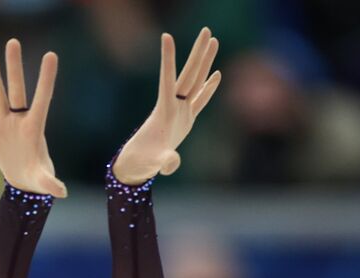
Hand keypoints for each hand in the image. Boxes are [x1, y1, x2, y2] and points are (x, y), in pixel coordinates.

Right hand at [0, 38, 66, 197]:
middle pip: (16, 89)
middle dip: (14, 67)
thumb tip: (61, 192)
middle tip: (12, 42)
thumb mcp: (43, 180)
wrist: (24, 182)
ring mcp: (4, 123)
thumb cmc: (37, 178)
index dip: (46, 78)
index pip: (42, 98)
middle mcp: (19, 120)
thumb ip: (50, 183)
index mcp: (35, 127)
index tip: (51, 55)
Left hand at [113, 26, 221, 184]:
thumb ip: (166, 161)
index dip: (167, 59)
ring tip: (213, 41)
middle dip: (198, 53)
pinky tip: (217, 74)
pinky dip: (209, 88)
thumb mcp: (155, 161)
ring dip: (205, 62)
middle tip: (207, 31)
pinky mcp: (187, 119)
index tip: (166, 36)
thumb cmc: (145, 160)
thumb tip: (171, 165)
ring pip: (196, 81)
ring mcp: (182, 110)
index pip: (167, 79)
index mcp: (164, 110)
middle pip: (189, 74)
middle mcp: (174, 105)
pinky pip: (200, 100)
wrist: (142, 162)